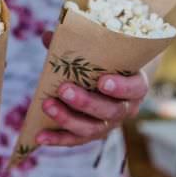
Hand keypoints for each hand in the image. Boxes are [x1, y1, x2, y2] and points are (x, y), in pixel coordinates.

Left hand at [36, 32, 148, 146]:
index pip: (135, 88)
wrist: (110, 77)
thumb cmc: (106, 59)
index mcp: (135, 84)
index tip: (103, 81)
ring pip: (92, 129)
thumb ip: (76, 42)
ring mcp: (109, 124)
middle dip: (85, 102)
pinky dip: (58, 138)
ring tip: (47, 105)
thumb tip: (48, 36)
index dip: (121, 88)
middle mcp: (125, 108)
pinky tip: (40, 136)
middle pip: (110, 111)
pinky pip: (76, 140)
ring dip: (68, 118)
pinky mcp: (92, 134)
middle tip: (64, 89)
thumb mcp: (99, 50)